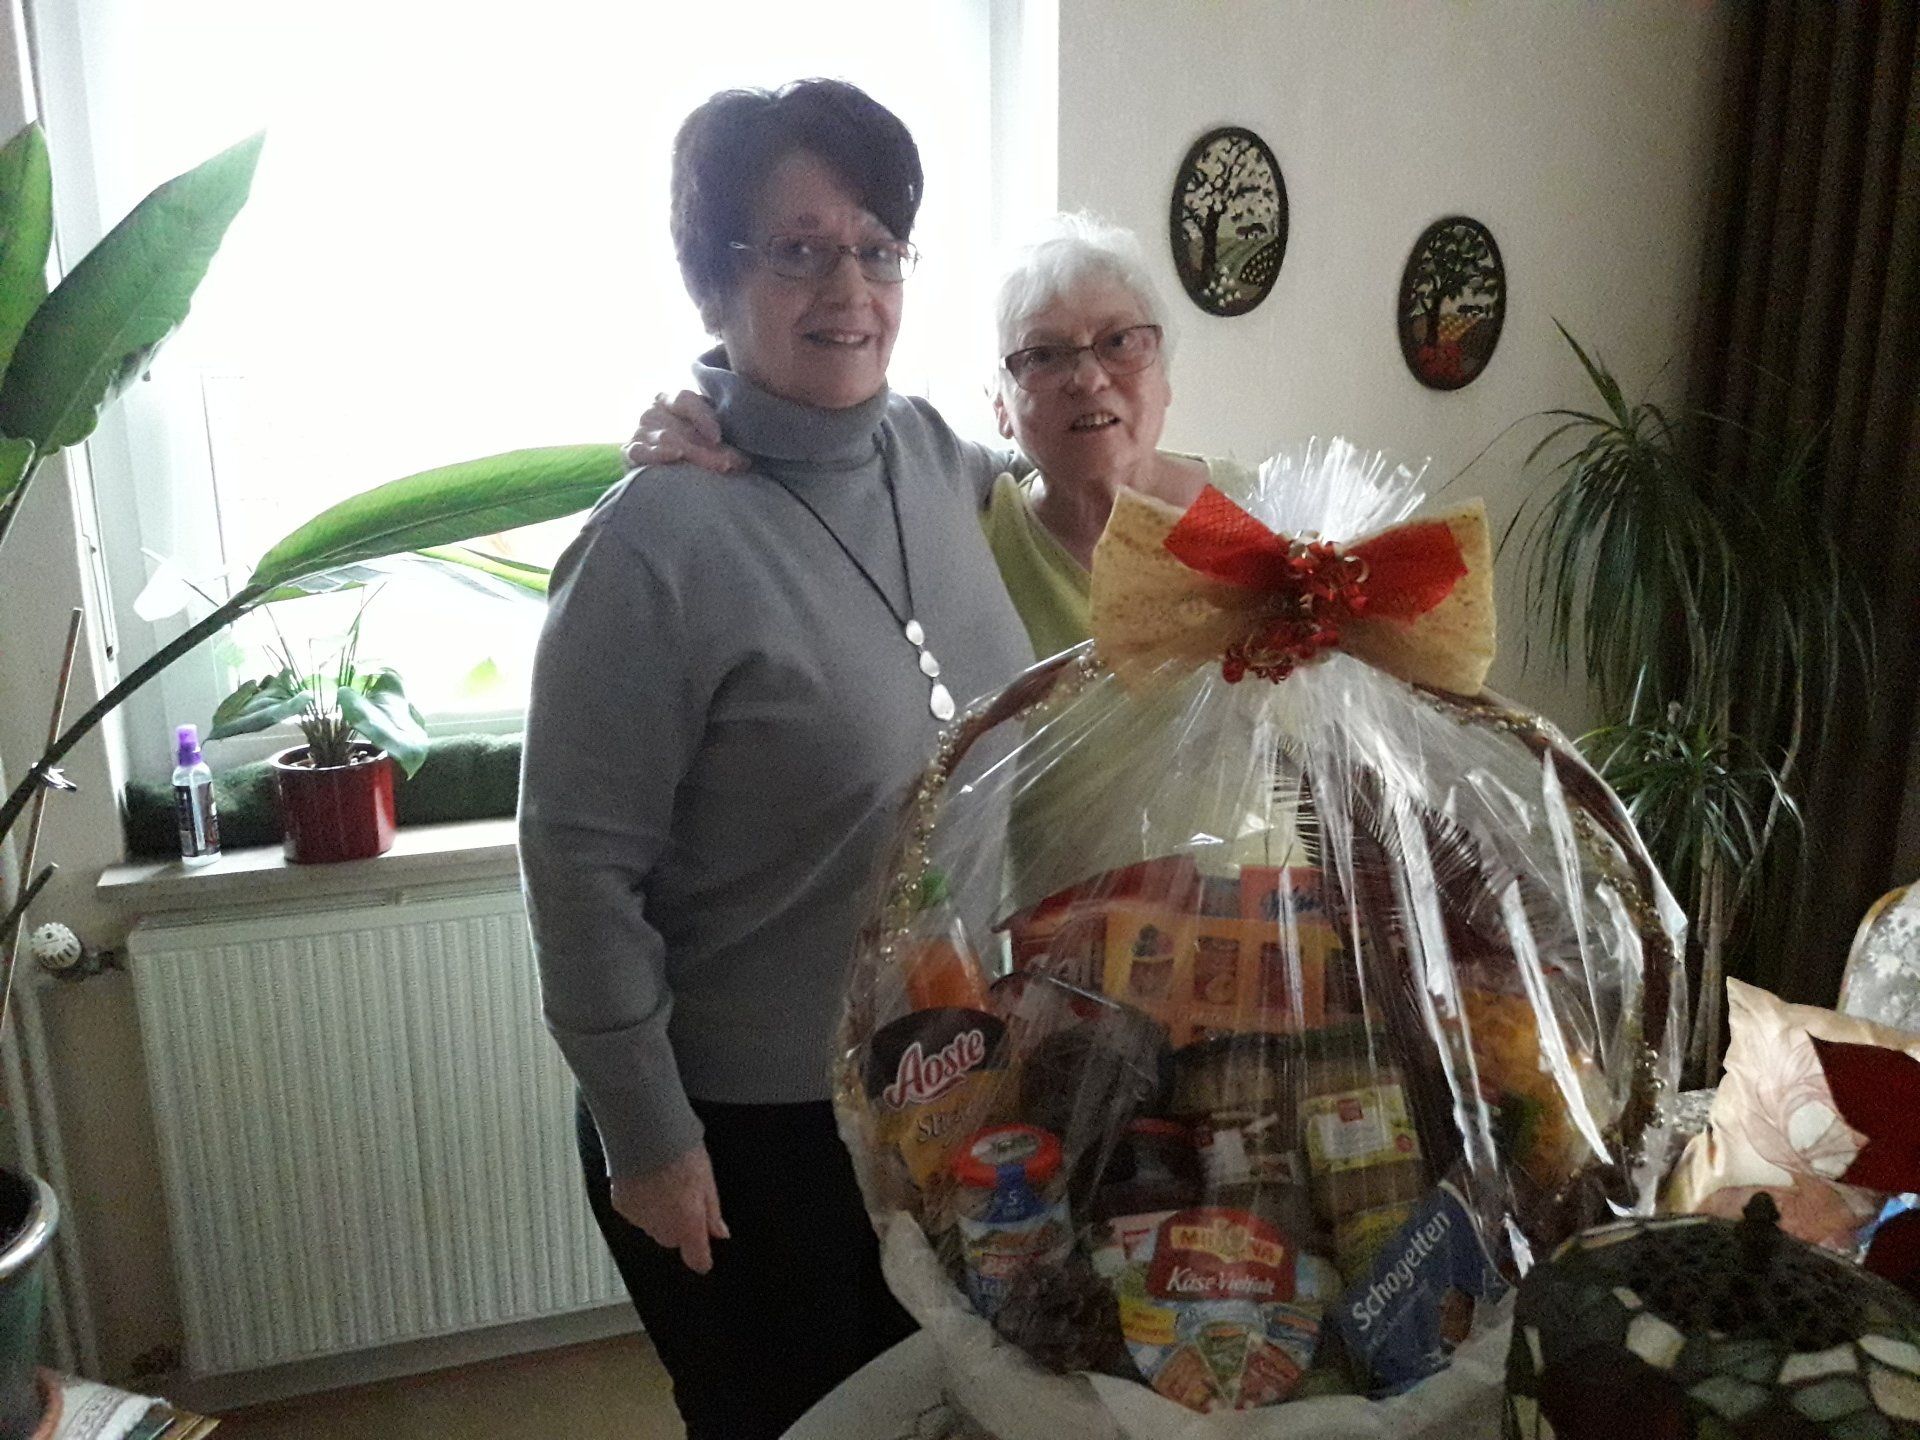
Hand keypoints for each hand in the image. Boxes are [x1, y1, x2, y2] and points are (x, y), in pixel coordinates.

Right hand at [610, 1143, 729, 1273]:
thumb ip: (712, 1212)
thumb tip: (720, 1233)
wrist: (645, 1134)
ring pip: (653, 1227)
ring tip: (662, 1184)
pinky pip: (636, 1214)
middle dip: (679, 1226)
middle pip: (673, 1239)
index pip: (696, 1258)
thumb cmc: (682, 1153)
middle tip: (683, 1197)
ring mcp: (640, 1220)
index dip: (701, 1257)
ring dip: (659, 1215)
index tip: (703, 1255)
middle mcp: (662, 1228)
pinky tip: (645, 1181)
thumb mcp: (707, 1180)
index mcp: (688, 1223)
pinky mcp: (622, 1208)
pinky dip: (641, 1204)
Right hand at [624, 390, 747, 473]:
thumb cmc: (695, 445)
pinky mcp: (631, 451)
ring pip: (666, 440)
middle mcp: (653, 412)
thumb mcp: (710, 438)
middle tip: (727, 463)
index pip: (685, 400)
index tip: (719, 437)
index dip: (703, 417)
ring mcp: (640, 431)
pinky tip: (675, 456)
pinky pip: (639, 452)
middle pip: (679, 427)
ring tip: (715, 465)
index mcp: (671, 399)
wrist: (670, 465)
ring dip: (692, 454)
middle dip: (705, 448)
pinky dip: (656, 454)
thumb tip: (743, 460)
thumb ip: (724, 444)